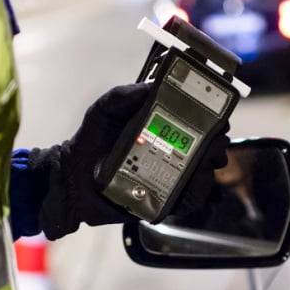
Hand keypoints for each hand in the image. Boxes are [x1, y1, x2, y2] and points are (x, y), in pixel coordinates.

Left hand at [9, 84, 230, 239]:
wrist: (71, 179)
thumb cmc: (89, 141)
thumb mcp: (104, 110)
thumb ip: (124, 95)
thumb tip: (152, 87)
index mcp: (164, 128)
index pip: (201, 123)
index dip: (216, 121)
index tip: (219, 121)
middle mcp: (172, 153)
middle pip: (210, 150)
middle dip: (217, 147)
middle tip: (212, 147)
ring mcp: (169, 178)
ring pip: (205, 177)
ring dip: (209, 172)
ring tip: (201, 168)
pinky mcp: (162, 202)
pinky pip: (188, 203)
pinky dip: (195, 197)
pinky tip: (189, 190)